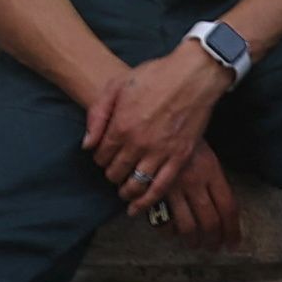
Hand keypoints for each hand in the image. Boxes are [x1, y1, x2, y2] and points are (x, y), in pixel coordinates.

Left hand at [82, 40, 233, 215]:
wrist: (193, 75)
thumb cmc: (156, 75)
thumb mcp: (117, 85)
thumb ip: (97, 114)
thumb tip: (87, 144)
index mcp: (120, 127)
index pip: (100, 156)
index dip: (99, 158)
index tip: (105, 155)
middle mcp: (138, 144)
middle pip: (116, 172)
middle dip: (112, 173)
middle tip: (115, 170)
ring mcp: (160, 152)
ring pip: (136, 184)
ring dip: (126, 191)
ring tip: (124, 191)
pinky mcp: (180, 157)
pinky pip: (161, 187)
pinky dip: (147, 201)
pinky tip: (138, 206)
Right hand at [152, 145, 240, 247]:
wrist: (158, 123)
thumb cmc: (185, 139)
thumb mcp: (207, 156)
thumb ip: (214, 181)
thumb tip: (221, 209)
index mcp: (212, 172)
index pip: (228, 208)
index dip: (232, 230)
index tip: (233, 243)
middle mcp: (196, 182)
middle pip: (210, 221)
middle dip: (213, 240)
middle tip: (213, 248)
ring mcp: (174, 188)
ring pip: (187, 226)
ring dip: (192, 240)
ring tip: (194, 244)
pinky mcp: (154, 191)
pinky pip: (162, 220)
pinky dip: (168, 230)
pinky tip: (172, 231)